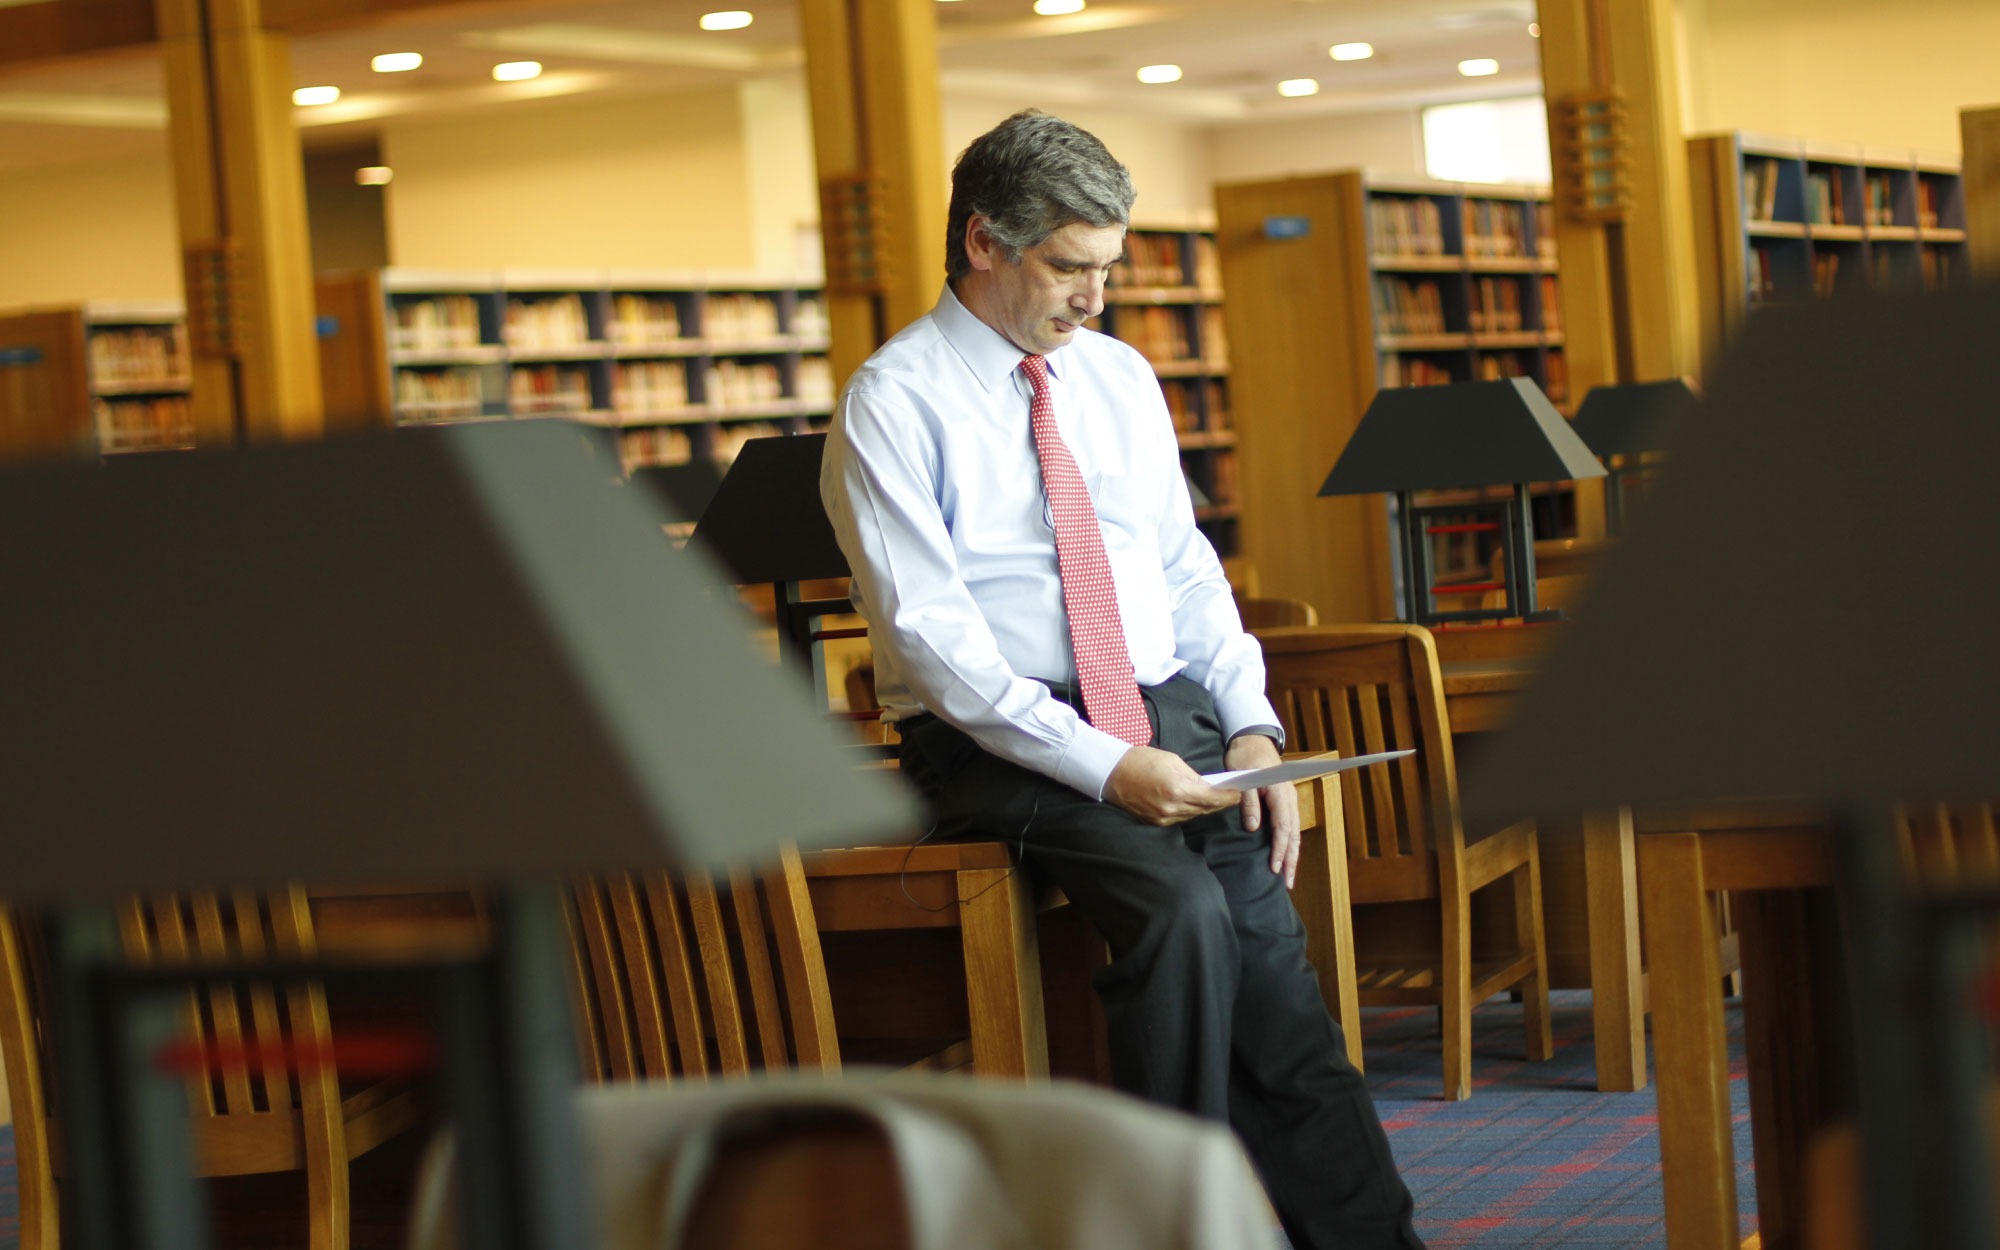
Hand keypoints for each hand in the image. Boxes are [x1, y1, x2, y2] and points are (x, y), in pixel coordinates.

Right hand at [1102, 746, 1240, 826]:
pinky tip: (1193, 803)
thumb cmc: (1141, 760)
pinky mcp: (1155, 822)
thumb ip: (1193, 776)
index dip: (1228, 797)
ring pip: (1193, 815)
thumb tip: (1207, 787)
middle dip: (1219, 802)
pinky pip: (1179, 818)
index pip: (1212, 798)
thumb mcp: (1172, 761)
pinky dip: (1189, 811)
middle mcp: (1172, 807)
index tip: (1238, 793)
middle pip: (1205, 809)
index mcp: (1178, 789)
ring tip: (1215, 798)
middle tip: (1231, 795)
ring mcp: (1163, 817)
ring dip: (1205, 807)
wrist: (1111, 772)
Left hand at [1226, 735, 1299, 887]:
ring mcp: (1289, 801)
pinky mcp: (1284, 803)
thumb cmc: (1245, 758)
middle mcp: (1289, 798)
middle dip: (1291, 860)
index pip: (1283, 827)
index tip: (1275, 867)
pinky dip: (1289, 844)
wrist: (1252, 741)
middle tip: (1287, 883)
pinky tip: (1286, 857)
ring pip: (1294, 833)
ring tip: (1289, 877)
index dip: (1280, 849)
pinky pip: (1289, 827)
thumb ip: (1249, 803)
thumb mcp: (1242, 778)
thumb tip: (1253, 828)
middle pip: (1293, 834)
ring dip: (1292, 855)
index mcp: (1280, 793)